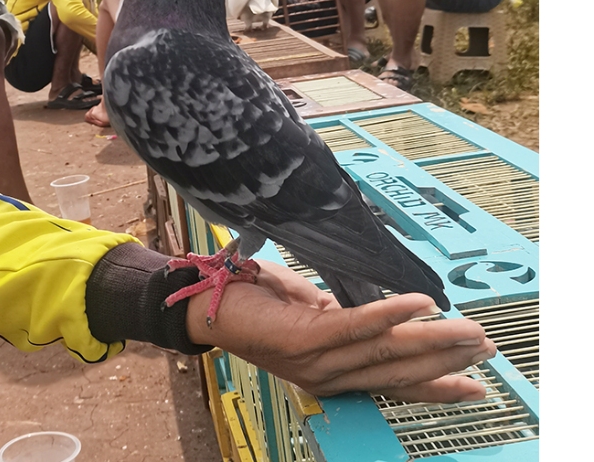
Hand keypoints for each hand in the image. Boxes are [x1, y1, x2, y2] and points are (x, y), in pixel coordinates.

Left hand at [186, 261, 494, 402]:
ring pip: (389, 351)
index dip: (437, 385)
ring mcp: (319, 360)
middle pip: (401, 371)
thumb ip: (338, 317)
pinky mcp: (306, 337)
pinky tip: (421, 305)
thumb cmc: (253, 304)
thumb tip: (375, 313)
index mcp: (333, 371)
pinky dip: (392, 314)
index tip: (476, 385)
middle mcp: (330, 375)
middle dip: (448, 361)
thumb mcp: (306, 312)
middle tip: (486, 349)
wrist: (204, 307)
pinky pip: (357, 325)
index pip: (394, 383)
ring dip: (434, 340)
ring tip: (469, 330)